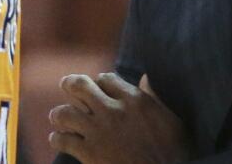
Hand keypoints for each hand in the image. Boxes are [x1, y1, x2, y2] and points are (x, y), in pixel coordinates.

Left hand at [49, 73, 191, 163]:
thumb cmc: (174, 151)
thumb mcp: (171, 118)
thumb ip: (154, 97)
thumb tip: (145, 78)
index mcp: (134, 99)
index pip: (106, 79)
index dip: (99, 82)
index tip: (97, 87)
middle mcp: (113, 110)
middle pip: (80, 86)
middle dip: (70, 84)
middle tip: (66, 85)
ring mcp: (99, 131)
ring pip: (65, 112)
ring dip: (59, 114)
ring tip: (57, 117)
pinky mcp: (89, 153)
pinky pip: (62, 140)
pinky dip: (57, 138)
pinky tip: (58, 139)